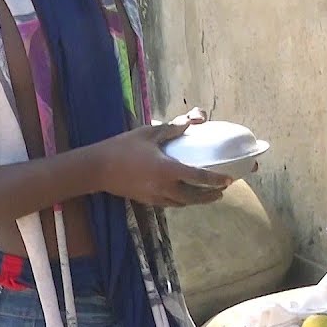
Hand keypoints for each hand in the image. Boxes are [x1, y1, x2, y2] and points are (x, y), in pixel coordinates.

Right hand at [91, 113, 231, 206]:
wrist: (96, 168)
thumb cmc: (123, 147)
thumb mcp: (149, 134)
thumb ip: (172, 129)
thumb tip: (190, 122)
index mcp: (168, 170)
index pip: (198, 177)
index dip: (216, 180)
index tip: (230, 180)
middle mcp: (164, 187)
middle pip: (194, 197)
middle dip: (210, 195)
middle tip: (222, 191)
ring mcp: (155, 196)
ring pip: (182, 203)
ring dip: (197, 200)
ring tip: (208, 195)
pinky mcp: (146, 200)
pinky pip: (170, 204)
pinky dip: (182, 201)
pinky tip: (185, 195)